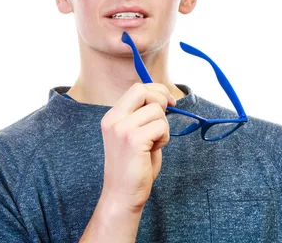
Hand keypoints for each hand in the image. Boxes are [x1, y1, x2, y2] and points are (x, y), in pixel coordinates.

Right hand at [99, 83, 174, 212]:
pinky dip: (164, 138)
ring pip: (156, 110)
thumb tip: (163, 98)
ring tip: (154, 143)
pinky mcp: (133, 140)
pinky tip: (154, 150)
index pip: (136, 89)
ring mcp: (121, 129)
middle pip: (142, 91)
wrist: (122, 194)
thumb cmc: (133, 166)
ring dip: (163, 126)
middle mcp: (113, 119)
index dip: (156, 91)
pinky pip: (161, 126)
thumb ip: (142, 116)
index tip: (169, 102)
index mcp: (112, 116)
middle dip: (160, 100)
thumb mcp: (133, 134)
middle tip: (164, 118)